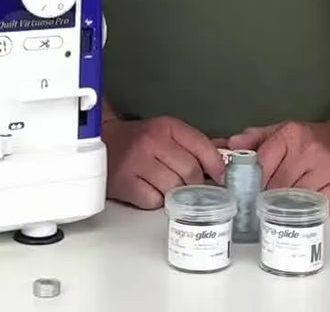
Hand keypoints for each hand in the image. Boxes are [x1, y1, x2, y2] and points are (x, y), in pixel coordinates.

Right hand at [101, 115, 226, 208]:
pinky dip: (156, 201)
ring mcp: (137, 163)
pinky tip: (150, 190)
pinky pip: (154, 201)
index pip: (202, 146)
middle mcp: (152, 142)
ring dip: (175, 194)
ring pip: (174, 189)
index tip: (223, 178)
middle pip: (190, 172)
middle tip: (191, 187)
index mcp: (167, 127)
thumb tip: (226, 160)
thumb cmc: (138, 140)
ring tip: (166, 186)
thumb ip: (195, 146)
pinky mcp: (126, 183)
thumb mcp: (167, 133)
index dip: (217, 165)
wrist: (102, 141)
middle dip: (195, 184)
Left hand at [225, 119, 329, 209]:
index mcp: (292, 134)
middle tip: (257, 205)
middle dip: (265, 198)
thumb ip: (256, 137)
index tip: (243, 192)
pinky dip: (305, 211)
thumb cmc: (314, 137)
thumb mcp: (283, 130)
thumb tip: (231, 145)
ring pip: (295, 199)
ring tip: (277, 209)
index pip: (262, 165)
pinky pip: (317, 207)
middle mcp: (309, 150)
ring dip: (284, 207)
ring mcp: (327, 169)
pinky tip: (299, 210)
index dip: (250, 182)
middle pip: (276, 186)